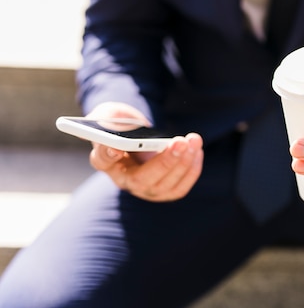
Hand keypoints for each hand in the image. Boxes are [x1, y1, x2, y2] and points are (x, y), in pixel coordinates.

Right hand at [86, 102, 203, 201]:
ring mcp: (145, 189)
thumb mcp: (112, 115)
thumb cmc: (123, 125)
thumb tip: (114, 129)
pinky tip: (197, 151)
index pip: (102, 160)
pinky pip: (179, 188)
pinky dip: (191, 170)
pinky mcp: (164, 192)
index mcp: (106, 159)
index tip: (116, 149)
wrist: (140, 137)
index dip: (108, 155)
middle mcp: (124, 180)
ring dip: (183, 163)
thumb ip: (108, 119)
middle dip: (164, 161)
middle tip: (180, 142)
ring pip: (164, 186)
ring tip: (194, 140)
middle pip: (141, 180)